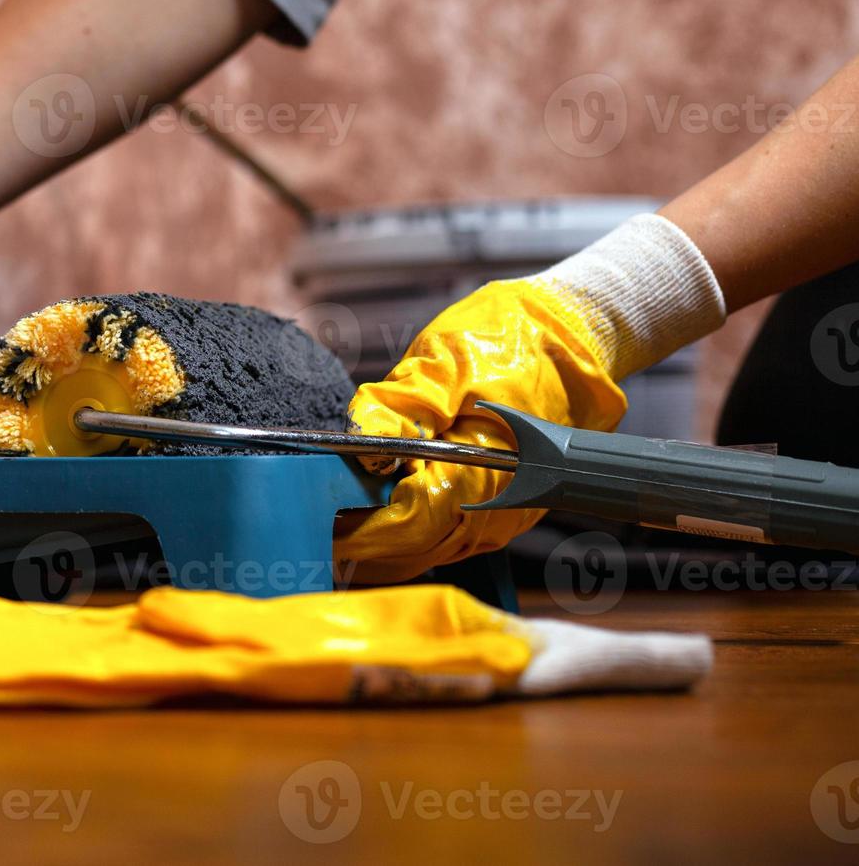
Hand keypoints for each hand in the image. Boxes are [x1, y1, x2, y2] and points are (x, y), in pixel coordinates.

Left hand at [338, 278, 627, 582]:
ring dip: (382, 542)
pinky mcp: (501, 508)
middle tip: (312, 526)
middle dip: (363, 541)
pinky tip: (374, 514)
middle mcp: (498, 506)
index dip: (361, 527)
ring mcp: (503, 513)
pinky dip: (408, 532)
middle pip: (417, 549)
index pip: (411, 523)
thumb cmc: (512, 339)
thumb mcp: (447, 359)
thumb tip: (363, 445)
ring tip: (333, 522)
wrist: (573, 335)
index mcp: (484, 469)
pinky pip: (447, 536)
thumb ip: (402, 407)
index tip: (318, 521)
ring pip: (431, 550)